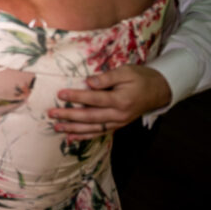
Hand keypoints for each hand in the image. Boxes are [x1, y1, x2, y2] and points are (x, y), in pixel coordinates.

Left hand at [48, 64, 171, 140]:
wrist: (158, 91)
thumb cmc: (140, 78)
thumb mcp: (126, 71)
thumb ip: (107, 77)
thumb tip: (89, 82)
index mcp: (121, 99)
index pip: (95, 99)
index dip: (77, 96)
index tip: (60, 94)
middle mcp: (119, 114)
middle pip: (91, 116)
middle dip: (69, 116)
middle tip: (52, 113)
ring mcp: (119, 122)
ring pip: (93, 128)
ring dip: (74, 129)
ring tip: (57, 127)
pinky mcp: (117, 125)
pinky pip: (99, 133)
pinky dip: (85, 136)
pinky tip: (71, 138)